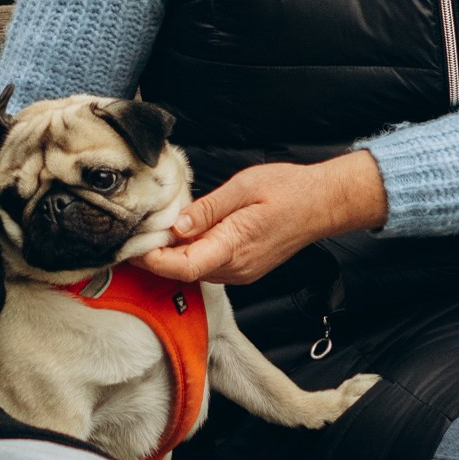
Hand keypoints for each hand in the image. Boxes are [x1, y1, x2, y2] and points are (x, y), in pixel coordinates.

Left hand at [142, 152, 387, 287]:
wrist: (324, 204)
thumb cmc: (289, 190)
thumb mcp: (243, 187)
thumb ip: (207, 209)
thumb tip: (176, 225)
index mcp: (234, 246)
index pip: (183, 267)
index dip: (153, 259)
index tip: (134, 245)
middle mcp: (236, 268)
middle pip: (183, 272)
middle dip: (157, 255)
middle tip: (138, 231)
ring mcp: (241, 272)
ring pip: (195, 271)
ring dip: (174, 255)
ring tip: (158, 229)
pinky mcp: (244, 269)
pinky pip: (209, 267)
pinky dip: (192, 254)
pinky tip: (186, 234)